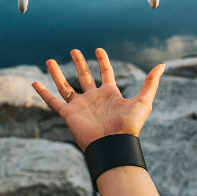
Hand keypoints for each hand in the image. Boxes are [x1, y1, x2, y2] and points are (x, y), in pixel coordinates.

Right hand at [32, 47, 164, 150]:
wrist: (114, 146)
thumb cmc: (129, 127)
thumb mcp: (144, 101)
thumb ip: (151, 83)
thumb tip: (162, 65)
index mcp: (110, 94)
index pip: (105, 73)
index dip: (103, 61)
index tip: (99, 49)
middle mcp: (93, 98)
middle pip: (84, 76)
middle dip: (80, 63)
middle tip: (74, 50)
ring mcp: (80, 106)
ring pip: (66, 86)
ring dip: (57, 73)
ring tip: (50, 60)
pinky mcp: (69, 114)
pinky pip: (53, 101)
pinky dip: (43, 93)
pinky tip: (35, 82)